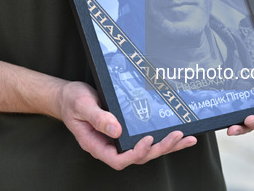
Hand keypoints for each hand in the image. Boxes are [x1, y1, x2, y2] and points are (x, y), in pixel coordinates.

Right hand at [59, 81, 196, 169]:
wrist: (68, 96)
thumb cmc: (72, 101)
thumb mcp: (82, 106)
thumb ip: (98, 118)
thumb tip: (116, 130)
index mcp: (97, 144)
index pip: (118, 159)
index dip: (135, 153)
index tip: (147, 140)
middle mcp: (110, 145)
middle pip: (138, 155)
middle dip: (159, 148)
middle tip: (176, 137)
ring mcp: (118, 139)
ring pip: (145, 149)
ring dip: (166, 145)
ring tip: (185, 138)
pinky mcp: (126, 130)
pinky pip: (146, 137)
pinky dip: (163, 137)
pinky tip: (179, 134)